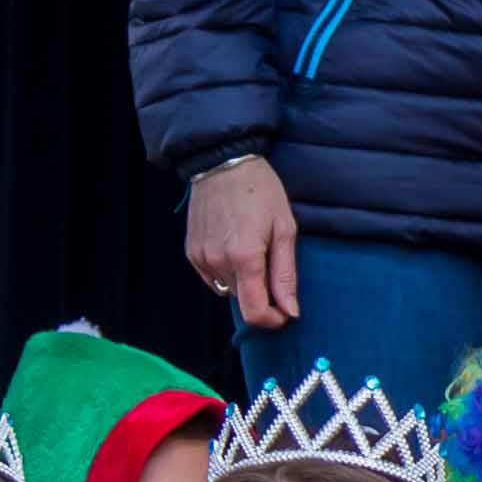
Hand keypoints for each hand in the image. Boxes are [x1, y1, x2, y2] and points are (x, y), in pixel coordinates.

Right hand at [184, 155, 300, 332]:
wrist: (222, 162)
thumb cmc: (260, 190)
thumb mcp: (284, 228)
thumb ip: (286, 274)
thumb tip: (290, 311)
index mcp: (245, 257)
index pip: (254, 312)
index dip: (272, 319)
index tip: (284, 312)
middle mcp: (218, 262)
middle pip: (243, 300)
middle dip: (261, 293)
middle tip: (271, 262)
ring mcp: (201, 259)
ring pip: (228, 289)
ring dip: (243, 280)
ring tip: (250, 247)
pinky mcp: (191, 253)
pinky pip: (213, 278)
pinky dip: (226, 271)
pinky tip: (232, 244)